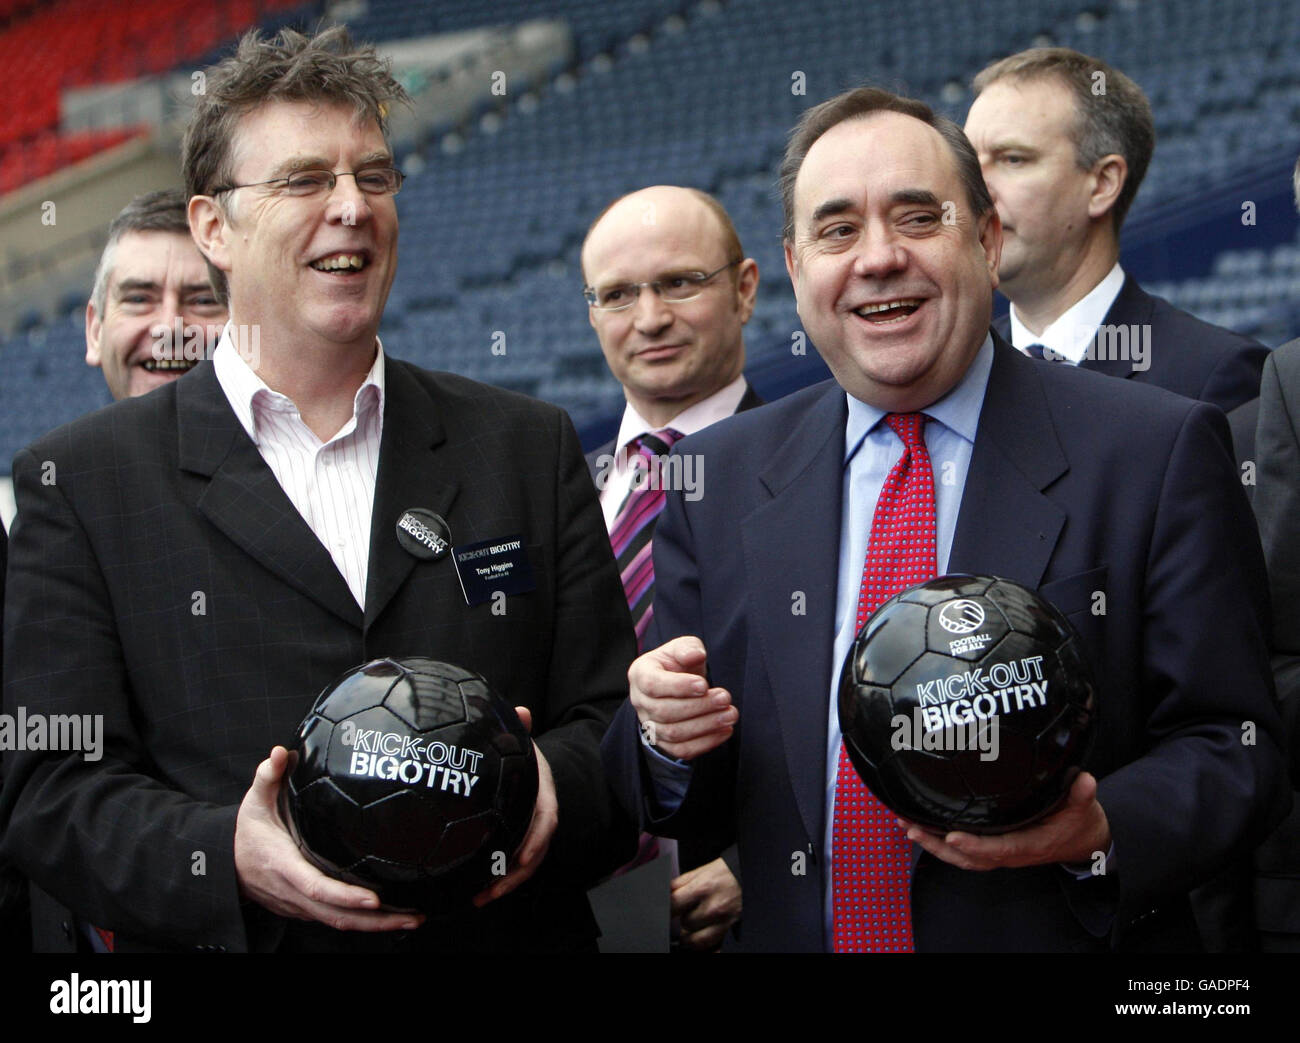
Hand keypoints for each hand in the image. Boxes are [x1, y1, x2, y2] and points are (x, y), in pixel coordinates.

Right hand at [234, 746, 423, 931]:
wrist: (228, 866)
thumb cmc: (248, 832)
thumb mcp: (254, 802)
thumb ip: (267, 776)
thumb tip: (280, 753)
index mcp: (284, 866)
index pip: (317, 888)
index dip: (345, 896)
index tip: (373, 899)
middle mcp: (294, 893)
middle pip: (337, 915)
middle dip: (376, 921)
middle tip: (413, 917)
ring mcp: (301, 906)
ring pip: (340, 922)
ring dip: (378, 925)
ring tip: (413, 919)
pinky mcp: (308, 909)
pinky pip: (338, 920)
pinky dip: (366, 923)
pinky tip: (393, 916)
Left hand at [473, 706, 557, 905]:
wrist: (521, 763)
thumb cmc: (516, 752)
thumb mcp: (517, 741)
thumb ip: (518, 728)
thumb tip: (522, 711)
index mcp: (542, 791)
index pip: (547, 817)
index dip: (536, 839)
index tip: (520, 858)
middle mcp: (538, 815)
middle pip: (535, 851)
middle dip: (515, 875)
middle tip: (489, 891)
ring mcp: (528, 831)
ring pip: (524, 863)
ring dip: (504, 883)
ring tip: (479, 897)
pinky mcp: (514, 841)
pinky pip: (511, 863)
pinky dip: (497, 879)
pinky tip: (475, 890)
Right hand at [630, 636, 736, 760]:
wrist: (679, 684)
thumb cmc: (679, 663)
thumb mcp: (683, 647)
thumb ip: (688, 648)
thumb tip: (695, 655)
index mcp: (640, 674)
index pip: (652, 685)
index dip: (678, 687)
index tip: (704, 685)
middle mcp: (640, 702)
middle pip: (664, 711)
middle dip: (699, 706)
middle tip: (725, 698)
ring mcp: (650, 725)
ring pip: (673, 733)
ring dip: (706, 726)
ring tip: (730, 714)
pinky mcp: (664, 742)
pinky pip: (682, 750)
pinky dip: (705, 743)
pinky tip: (725, 730)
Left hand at [671, 857, 741, 951]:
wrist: (753, 875)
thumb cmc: (729, 873)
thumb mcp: (704, 870)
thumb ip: (681, 883)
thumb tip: (663, 892)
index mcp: (703, 888)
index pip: (672, 905)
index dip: (666, 908)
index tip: (667, 910)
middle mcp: (714, 908)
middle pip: (685, 924)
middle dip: (685, 918)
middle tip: (690, 911)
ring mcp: (725, 923)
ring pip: (696, 942)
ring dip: (692, 935)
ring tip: (696, 926)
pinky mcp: (734, 934)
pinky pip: (714, 950)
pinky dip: (708, 947)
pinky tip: (706, 936)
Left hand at [898, 771, 1110, 870]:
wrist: (1082, 842)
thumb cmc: (1078, 823)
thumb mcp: (1084, 808)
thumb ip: (1082, 794)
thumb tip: (1085, 779)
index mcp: (1028, 845)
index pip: (997, 849)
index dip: (974, 846)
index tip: (952, 836)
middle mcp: (1009, 853)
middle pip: (968, 857)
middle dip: (938, 845)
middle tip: (911, 827)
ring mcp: (998, 853)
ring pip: (959, 857)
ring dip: (931, 844)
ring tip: (905, 826)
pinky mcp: (992, 847)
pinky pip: (961, 851)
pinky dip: (938, 843)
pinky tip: (918, 827)